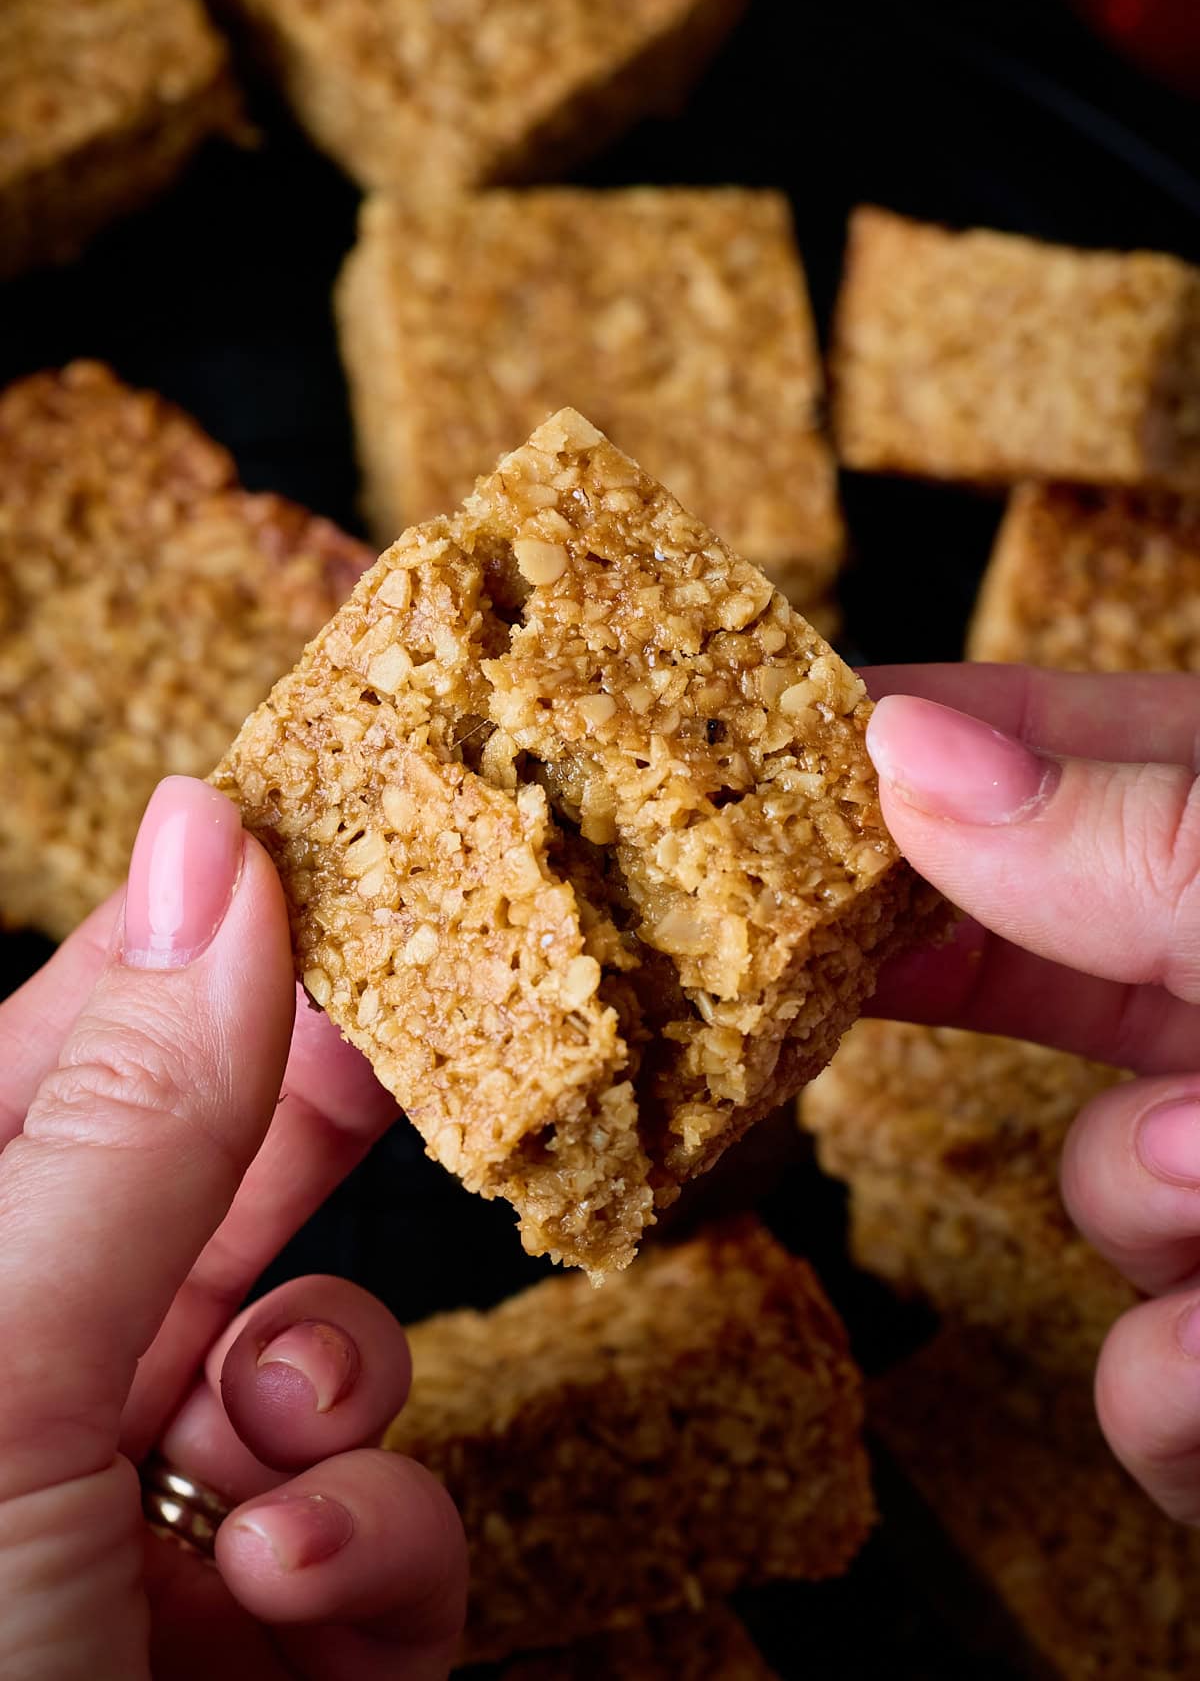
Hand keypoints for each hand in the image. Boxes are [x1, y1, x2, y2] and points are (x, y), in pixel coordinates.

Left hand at [0, 777, 465, 1678]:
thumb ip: (129, 1120)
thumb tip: (213, 842)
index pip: (80, 1045)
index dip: (214, 941)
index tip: (351, 846)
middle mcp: (32, 1379)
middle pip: (217, 1183)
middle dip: (320, 1143)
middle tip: (433, 1047)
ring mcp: (148, 1518)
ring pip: (321, 1361)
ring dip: (341, 1397)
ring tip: (291, 1456)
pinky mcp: (264, 1644)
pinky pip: (378, 1538)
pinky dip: (379, 1557)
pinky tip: (312, 1599)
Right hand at [862, 664, 1199, 1524]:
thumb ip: (1157, 841)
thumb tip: (912, 751)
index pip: (1068, 748)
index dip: (914, 741)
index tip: (767, 750)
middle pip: (1039, 962)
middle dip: (959, 988)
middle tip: (814, 966)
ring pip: (1099, 1196)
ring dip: (1134, 1202)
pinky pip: (1155, 1381)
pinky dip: (1177, 1388)